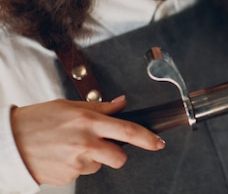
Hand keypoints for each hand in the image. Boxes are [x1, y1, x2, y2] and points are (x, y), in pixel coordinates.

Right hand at [10, 96, 165, 185]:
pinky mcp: (67, 177)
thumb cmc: (36, 121)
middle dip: (117, 154)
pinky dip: (76, 166)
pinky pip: (81, 173)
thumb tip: (122, 103)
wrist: (7, 143)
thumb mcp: (69, 106)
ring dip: (92, 159)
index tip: (158, 143)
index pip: (127, 130)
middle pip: (119, 157)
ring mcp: (76, 163)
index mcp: (88, 122)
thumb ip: (99, 107)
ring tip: (71, 147)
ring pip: (98, 166)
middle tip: (104, 146)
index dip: (147, 138)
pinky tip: (61, 156)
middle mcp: (85, 143)